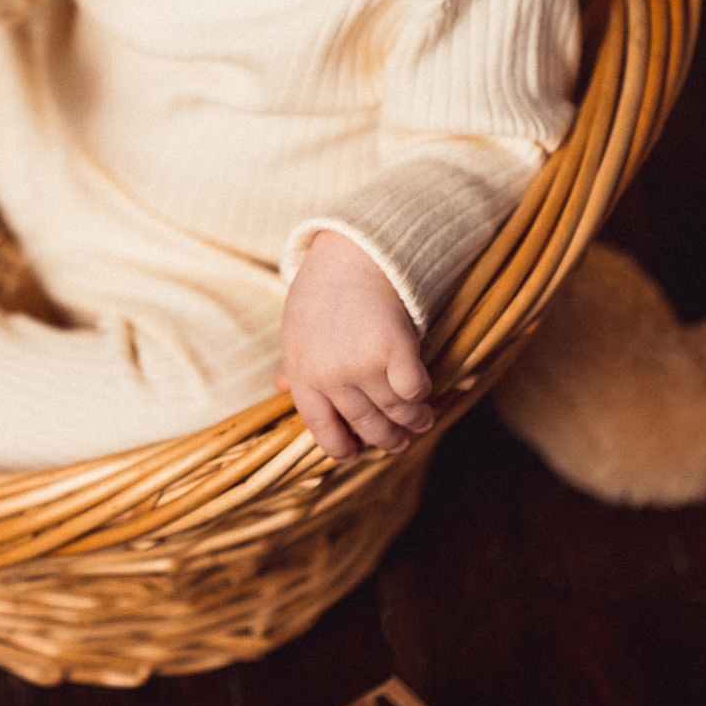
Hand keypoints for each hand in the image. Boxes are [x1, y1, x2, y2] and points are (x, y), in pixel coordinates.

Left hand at [277, 232, 433, 459]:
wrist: (352, 252)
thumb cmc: (323, 290)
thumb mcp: (296, 328)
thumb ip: (295, 363)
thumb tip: (280, 387)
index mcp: (303, 375)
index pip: (321, 428)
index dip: (340, 446)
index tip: (354, 453)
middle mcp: (331, 377)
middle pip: (366, 425)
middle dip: (386, 439)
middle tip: (399, 441)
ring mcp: (363, 365)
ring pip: (395, 412)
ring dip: (412, 421)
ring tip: (422, 420)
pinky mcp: (395, 349)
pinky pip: (414, 390)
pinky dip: (421, 395)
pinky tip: (424, 395)